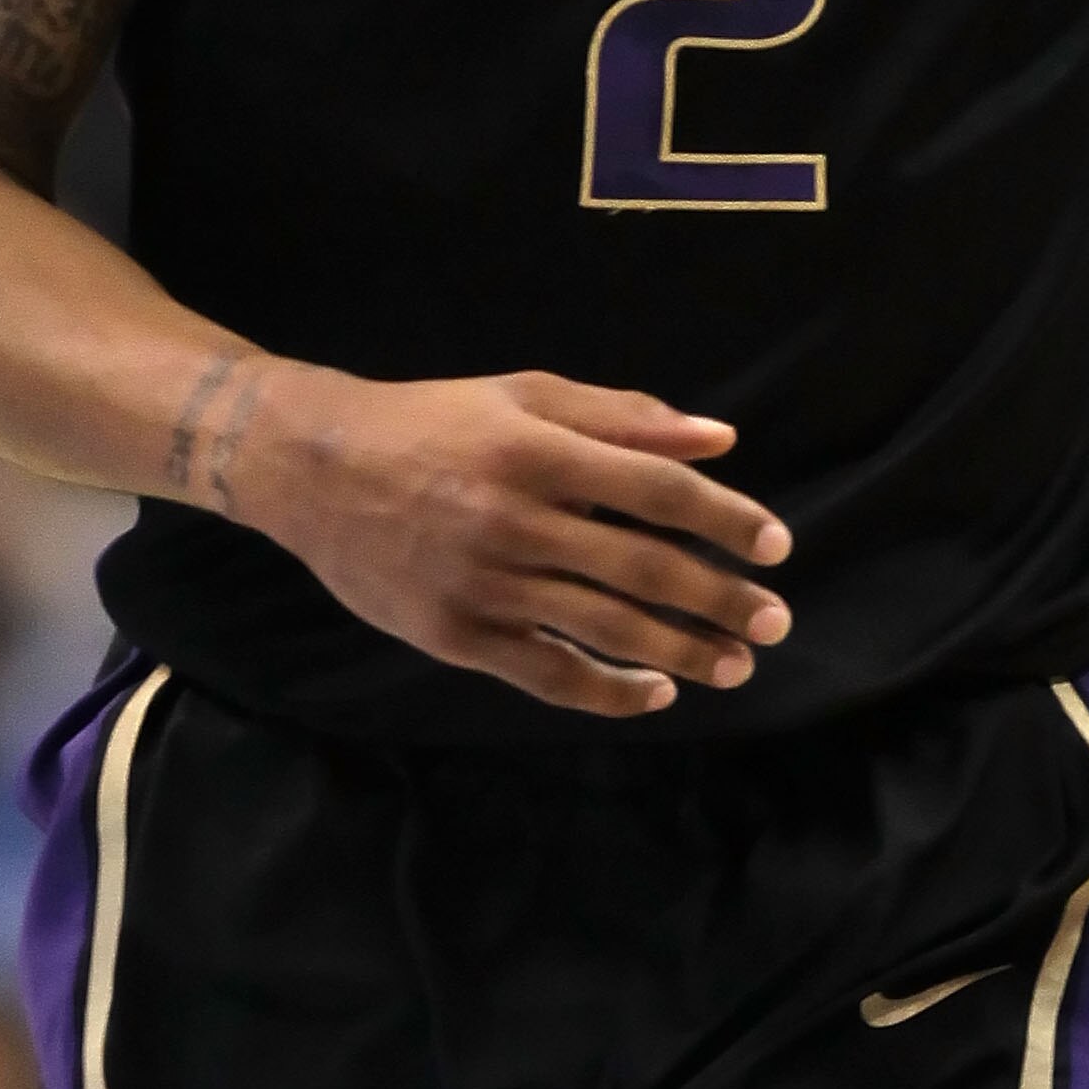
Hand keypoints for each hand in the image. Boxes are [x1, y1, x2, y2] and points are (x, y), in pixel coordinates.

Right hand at [238, 364, 792, 717]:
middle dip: (722, 600)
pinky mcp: (455, 635)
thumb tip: (717, 440)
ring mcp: (483, 584)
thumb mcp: (524, 396)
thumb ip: (622, 417)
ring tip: (737, 664)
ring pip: (605, 629)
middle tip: (777, 622)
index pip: (657, 490)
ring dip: (683, 652)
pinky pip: (548, 674)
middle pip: (643, 568)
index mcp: (538, 451)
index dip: (725, 519)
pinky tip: (656, 692)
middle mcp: (515, 519)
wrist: (312, 466)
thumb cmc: (432, 422)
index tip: (776, 547)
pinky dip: (609, 690)